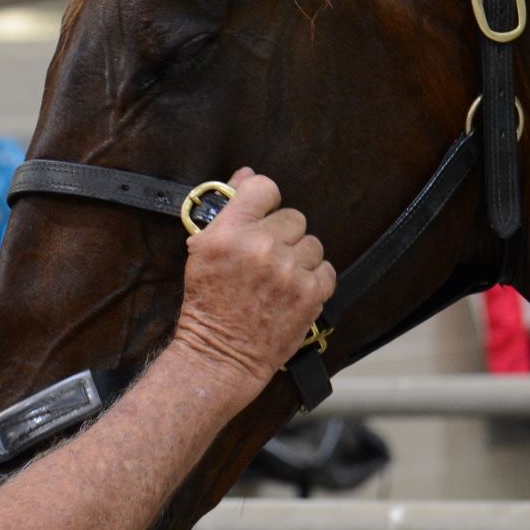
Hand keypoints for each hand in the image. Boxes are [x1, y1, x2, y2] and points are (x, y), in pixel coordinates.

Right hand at [172, 168, 335, 389]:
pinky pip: (327, 269)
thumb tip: (247, 175)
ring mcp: (288, 271)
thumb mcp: (203, 251)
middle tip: (268, 257)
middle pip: (293, 217)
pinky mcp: (310, 294)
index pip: (264, 188)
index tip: (263, 215)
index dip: (266, 201)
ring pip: (312, 243)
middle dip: (283, 235)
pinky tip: (294, 290)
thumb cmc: (208, 305)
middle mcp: (260, 247)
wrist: (220, 354)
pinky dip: (314, 280)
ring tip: (281, 277)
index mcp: (228, 233)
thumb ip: (228, 210)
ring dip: (300, 258)